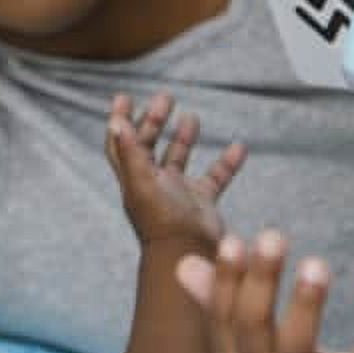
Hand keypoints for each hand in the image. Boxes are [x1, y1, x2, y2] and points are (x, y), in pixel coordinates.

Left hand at [105, 92, 246, 248]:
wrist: (190, 254)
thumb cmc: (163, 222)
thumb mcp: (143, 183)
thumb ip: (130, 153)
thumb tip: (115, 122)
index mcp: (135, 178)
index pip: (120, 144)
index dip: (119, 121)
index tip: (124, 97)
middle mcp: (154, 183)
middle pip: (149, 145)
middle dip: (154, 120)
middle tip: (166, 97)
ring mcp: (178, 192)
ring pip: (179, 159)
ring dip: (183, 137)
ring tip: (191, 116)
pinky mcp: (202, 202)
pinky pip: (215, 177)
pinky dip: (226, 163)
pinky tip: (239, 147)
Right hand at [175, 231, 353, 352]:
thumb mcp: (240, 346)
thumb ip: (217, 303)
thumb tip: (185, 265)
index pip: (222, 317)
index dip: (226, 280)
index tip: (234, 242)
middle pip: (254, 327)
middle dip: (260, 281)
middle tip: (271, 237)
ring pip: (298, 347)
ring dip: (306, 305)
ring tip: (316, 265)